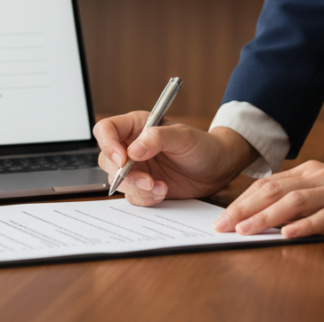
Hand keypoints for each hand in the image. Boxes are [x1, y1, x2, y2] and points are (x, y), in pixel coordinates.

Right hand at [93, 113, 257, 205]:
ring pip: (117, 181)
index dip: (107, 143)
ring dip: (137, 188)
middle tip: (147, 180)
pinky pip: (132, 196)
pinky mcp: (143, 187)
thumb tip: (133, 150)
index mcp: (135, 126)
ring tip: (161, 187)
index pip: (106, 130)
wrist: (217, 169)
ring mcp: (136, 168)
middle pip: (107, 159)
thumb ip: (157, 138)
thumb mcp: (182, 137)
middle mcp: (131, 146)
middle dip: (124, 174)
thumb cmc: (201, 145)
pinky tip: (163, 192)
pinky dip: (146, 198)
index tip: (122, 159)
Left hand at [214, 160, 323, 237]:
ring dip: (266, 217)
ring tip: (245, 230)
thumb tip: (265, 220)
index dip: (242, 201)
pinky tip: (288, 234)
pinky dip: (305, 224)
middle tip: (222, 225)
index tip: (221, 217)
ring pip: (294, 201)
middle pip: (274, 191)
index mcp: (309, 172)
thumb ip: (300, 201)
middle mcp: (319, 177)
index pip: (267, 185)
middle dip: (244, 209)